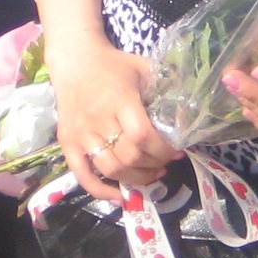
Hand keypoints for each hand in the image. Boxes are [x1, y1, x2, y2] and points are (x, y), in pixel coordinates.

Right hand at [48, 35, 178, 203]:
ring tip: (151, 174)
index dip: (162, 150)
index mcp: (119, 99)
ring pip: (111, 169)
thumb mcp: (144, 67)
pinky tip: (120, 197)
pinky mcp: (67, 143)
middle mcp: (98, 119)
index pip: (142, 136)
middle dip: (154, 164)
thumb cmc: (114, 65)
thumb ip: (167, 85)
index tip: (176, 150)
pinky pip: (82, 175)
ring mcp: (80, 134)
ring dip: (136, 178)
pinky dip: (101, 191)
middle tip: (166, 161)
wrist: (74, 60)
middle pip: (129, 156)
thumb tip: (190, 112)